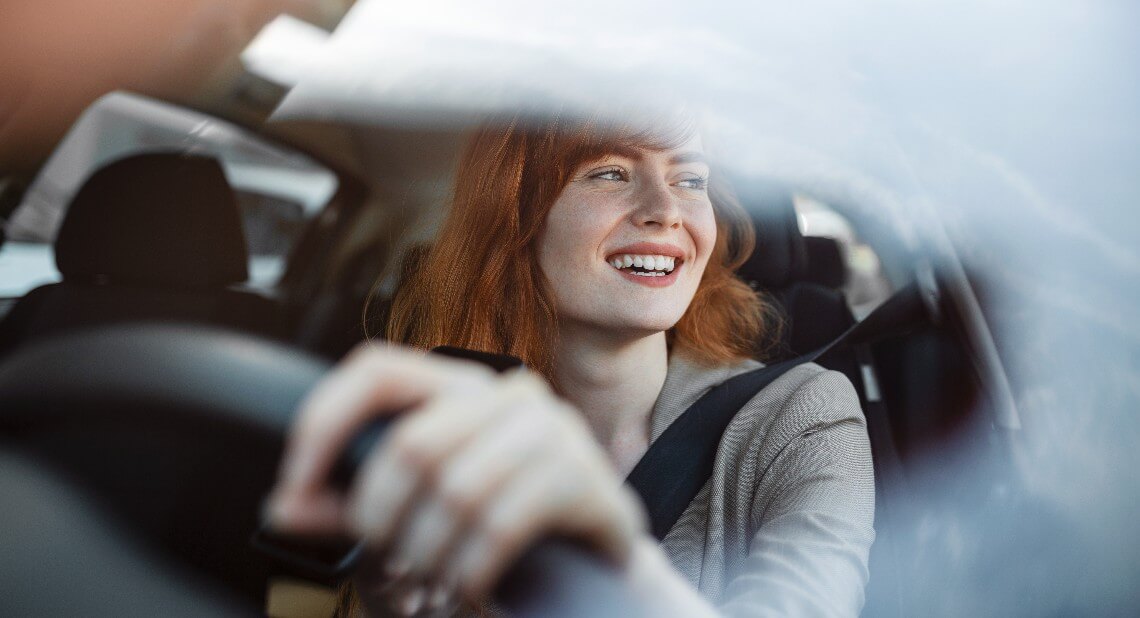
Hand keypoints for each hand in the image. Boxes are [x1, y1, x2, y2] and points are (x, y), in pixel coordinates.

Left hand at [266, 343, 646, 605]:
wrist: (591, 558)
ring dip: (426, 553)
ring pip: (455, 490)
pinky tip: (466, 584)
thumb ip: (353, 504)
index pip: (376, 369)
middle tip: (382, 558)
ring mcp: (551, 429)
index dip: (324, 424)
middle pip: (410, 445)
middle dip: (379, 518)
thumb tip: (284, 509)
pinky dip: (469, 569)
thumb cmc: (498, 521)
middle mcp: (505, 393)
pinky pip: (501, 525)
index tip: (294, 489)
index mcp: (458, 385)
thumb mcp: (417, 508)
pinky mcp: (582, 476)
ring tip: (427, 580)